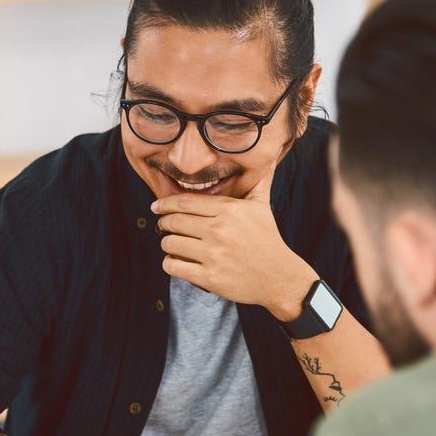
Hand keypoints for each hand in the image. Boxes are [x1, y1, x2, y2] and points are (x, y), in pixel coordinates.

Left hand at [152, 164, 316, 317]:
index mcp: (229, 210)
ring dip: (166, 243)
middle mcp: (219, 230)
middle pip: (174, 221)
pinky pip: (174, 266)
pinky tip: (176, 261)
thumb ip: (259, 181)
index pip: (185, 202)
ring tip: (171, 243)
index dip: (165, 203)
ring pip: (170, 244)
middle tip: (162, 225)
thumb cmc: (268, 239)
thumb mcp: (262, 207)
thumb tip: (268, 158)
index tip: (156, 206)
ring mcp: (213, 254)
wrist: (279, 277)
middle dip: (163, 222)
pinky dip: (170, 263)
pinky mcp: (209, 277)